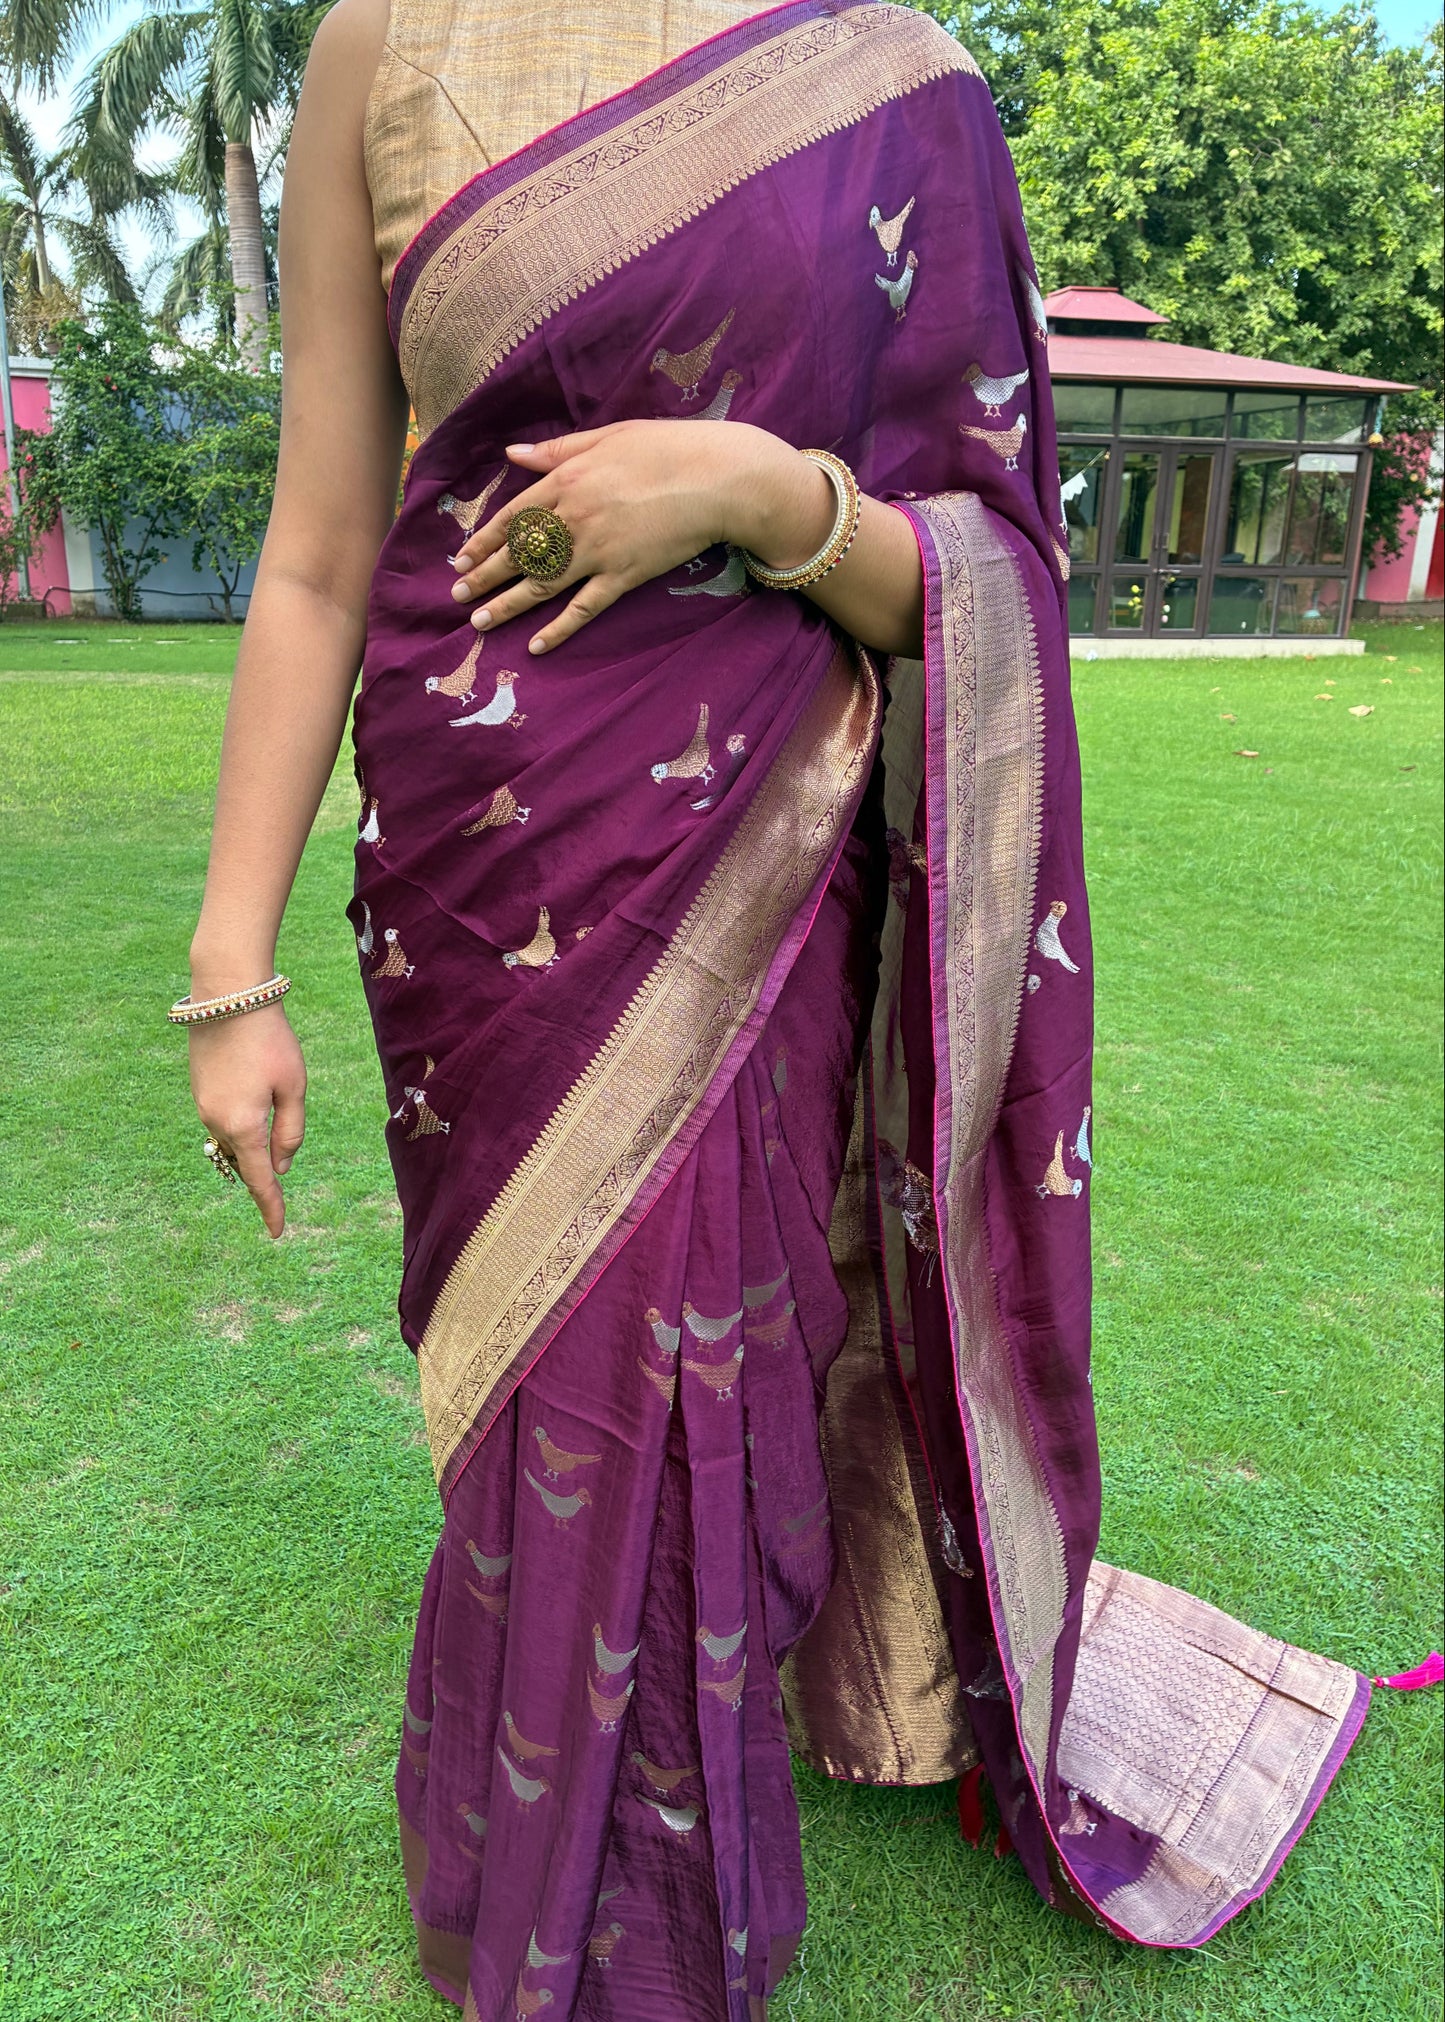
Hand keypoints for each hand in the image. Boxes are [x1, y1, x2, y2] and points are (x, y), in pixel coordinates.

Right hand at [188, 1004, 306, 1238]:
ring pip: (232, 1143)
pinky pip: (222, 1123)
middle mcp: (216, 1123)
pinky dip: (239, 1129)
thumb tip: (282, 1168)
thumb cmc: (269, 1039)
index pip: (262, 1180)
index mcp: (244, 1126)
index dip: (272, 1207)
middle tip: (279, 1197)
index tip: (278, 1233)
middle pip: (245, 1162)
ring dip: (251, 1150)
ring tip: (270, 1152)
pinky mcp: (198, 1091)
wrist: (227, 995)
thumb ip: (291, 1131)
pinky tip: (254, 1111)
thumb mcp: (294, 1086)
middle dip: (263, 1176)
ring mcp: (203, 1107)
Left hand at [447, 419, 834, 653]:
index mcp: (567, 480)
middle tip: (458, 595)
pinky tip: (537, 645)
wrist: (717, 478)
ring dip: (508, 605)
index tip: (462, 557)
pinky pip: (584, 607)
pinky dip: (560, 628)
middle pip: (519, 553)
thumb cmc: (666, 448)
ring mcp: (598, 551)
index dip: (485, 539)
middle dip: (485, 576)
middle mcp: (574, 518)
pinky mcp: (624, 575)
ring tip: (480, 622)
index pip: (514, 516)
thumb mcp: (607, 436)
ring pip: (542, 583)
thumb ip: (557, 449)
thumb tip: (511, 453)